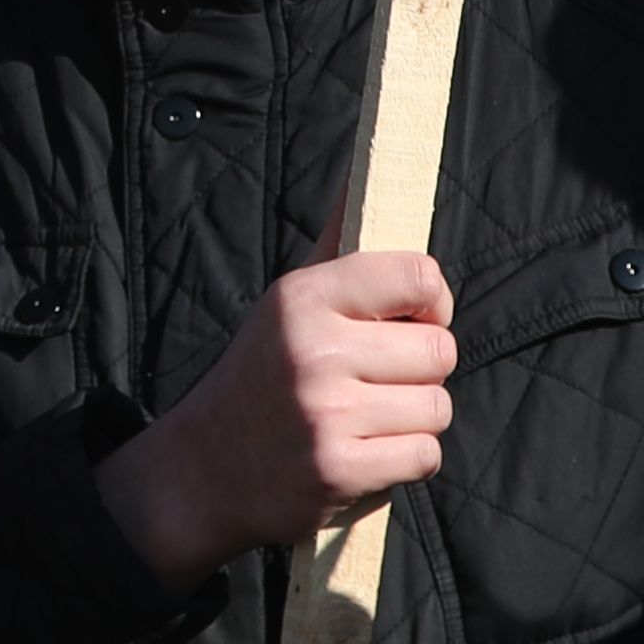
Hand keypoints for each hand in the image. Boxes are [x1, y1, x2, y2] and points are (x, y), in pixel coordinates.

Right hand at [99, 218, 453, 592]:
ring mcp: (326, 413)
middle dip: (421, 370)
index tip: (412, 320)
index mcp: (302, 297)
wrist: (203, 469)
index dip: (432, 302)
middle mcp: (313, 350)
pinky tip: (366, 453)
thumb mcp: (286, 304)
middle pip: (440, 350)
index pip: (418, 275)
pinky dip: (404, 459)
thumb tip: (364, 173)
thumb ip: (334, 246)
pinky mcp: (339, 470)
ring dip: (414, 419)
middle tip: (379, 379)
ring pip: (438, 407)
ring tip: (367, 418)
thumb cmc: (263, 375)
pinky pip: (425, 455)